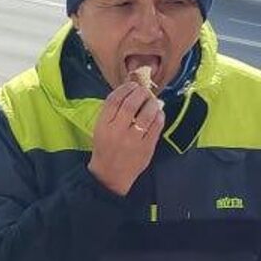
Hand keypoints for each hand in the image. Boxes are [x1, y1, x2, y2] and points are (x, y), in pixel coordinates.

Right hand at [88, 81, 163, 195]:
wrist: (110, 175)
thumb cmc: (105, 148)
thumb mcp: (101, 129)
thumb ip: (113, 112)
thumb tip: (132, 90)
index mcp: (103, 125)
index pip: (114, 100)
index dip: (125, 88)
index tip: (132, 85)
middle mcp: (117, 132)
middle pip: (130, 104)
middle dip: (140, 92)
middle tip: (144, 91)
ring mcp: (132, 141)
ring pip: (146, 114)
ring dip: (152, 103)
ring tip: (152, 101)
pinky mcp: (146, 148)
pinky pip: (156, 127)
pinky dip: (159, 116)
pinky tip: (158, 113)